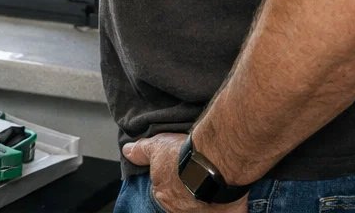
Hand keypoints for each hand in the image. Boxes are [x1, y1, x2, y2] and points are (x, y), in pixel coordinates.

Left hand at [123, 135, 246, 212]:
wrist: (214, 161)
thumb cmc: (185, 156)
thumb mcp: (157, 147)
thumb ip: (141, 151)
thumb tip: (127, 151)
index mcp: (163, 195)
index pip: (163, 194)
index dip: (172, 183)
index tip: (180, 176)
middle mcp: (180, 210)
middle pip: (182, 203)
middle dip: (187, 194)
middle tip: (196, 179)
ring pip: (201, 209)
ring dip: (205, 201)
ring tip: (212, 186)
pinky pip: (225, 212)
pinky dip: (226, 207)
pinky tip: (227, 198)